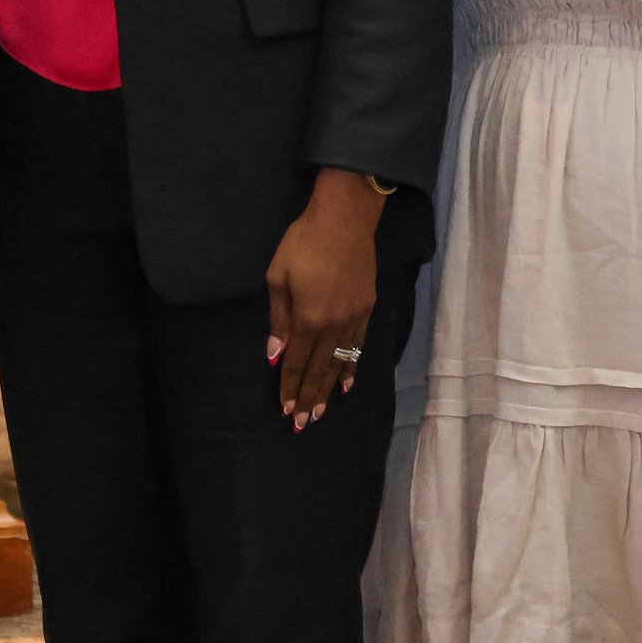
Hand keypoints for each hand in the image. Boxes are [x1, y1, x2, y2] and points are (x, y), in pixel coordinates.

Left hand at [265, 170, 385, 428]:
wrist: (344, 219)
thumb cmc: (303, 243)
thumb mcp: (277, 277)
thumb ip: (278, 320)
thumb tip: (274, 355)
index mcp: (308, 318)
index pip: (296, 362)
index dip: (289, 387)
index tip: (285, 410)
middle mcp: (333, 325)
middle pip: (319, 369)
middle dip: (309, 398)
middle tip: (303, 423)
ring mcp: (354, 318)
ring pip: (340, 363)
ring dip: (329, 389)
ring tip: (321, 411)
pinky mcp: (367, 308)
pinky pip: (358, 346)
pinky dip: (352, 367)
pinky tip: (346, 382)